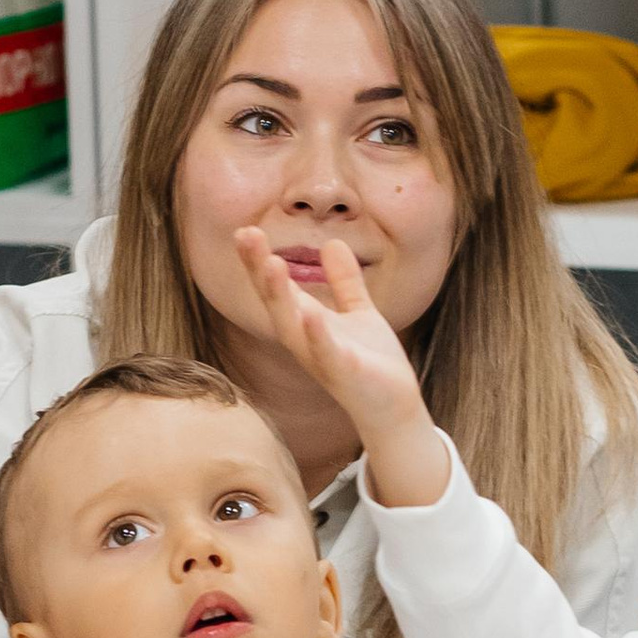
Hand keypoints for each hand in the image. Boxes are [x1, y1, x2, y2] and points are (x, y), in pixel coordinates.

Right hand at [233, 228, 445, 504]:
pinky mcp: (345, 374)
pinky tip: (312, 315)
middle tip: (244, 234)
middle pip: (274, 301)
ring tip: (270, 263)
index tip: (244, 230)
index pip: (276, 288)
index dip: (258, 261)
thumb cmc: (372, 362)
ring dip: (280, 297)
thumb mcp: (358, 312)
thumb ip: (345, 281)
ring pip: (292, 327)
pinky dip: (318, 336)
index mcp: (306, 322)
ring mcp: (321, 358)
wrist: (394, 407)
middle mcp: (305, 340)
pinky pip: (327, 354)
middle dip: (258, 269)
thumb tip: (333, 243)